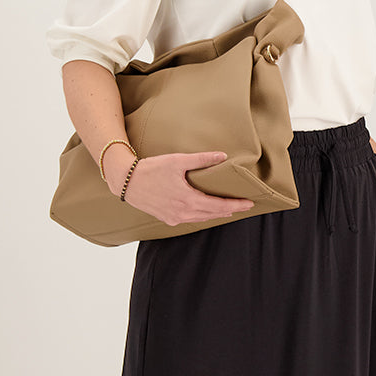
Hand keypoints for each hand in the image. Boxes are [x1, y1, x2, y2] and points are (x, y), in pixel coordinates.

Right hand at [119, 151, 254, 226]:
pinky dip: (201, 215)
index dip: (235, 205)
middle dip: (228, 210)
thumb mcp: (177, 161)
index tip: (249, 203)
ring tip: (227, 209)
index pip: (218, 206)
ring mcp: (174, 218)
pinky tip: (204, 211)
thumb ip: (201, 159)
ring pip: (201, 218)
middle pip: (212, 214)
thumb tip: (222, 156)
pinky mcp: (167, 218)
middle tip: (242, 206)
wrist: (126, 182)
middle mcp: (183, 213)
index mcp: (188, 200)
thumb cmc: (151, 169)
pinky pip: (189, 219)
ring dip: (215, 214)